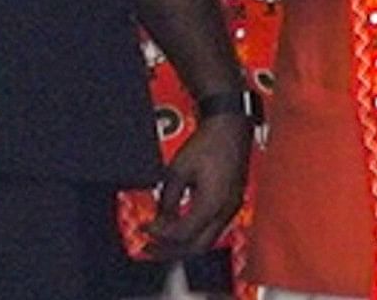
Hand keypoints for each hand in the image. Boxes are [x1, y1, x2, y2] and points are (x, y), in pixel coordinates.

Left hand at [151, 112, 250, 257]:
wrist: (230, 126)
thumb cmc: (208, 142)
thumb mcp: (179, 170)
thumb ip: (168, 199)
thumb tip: (159, 219)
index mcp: (213, 203)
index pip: (183, 233)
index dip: (160, 235)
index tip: (144, 229)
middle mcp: (225, 211)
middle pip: (197, 247)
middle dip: (171, 250)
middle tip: (149, 248)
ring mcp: (231, 209)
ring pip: (206, 241)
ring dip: (182, 244)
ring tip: (160, 240)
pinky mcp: (231, 204)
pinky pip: (212, 229)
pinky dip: (193, 232)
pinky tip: (177, 226)